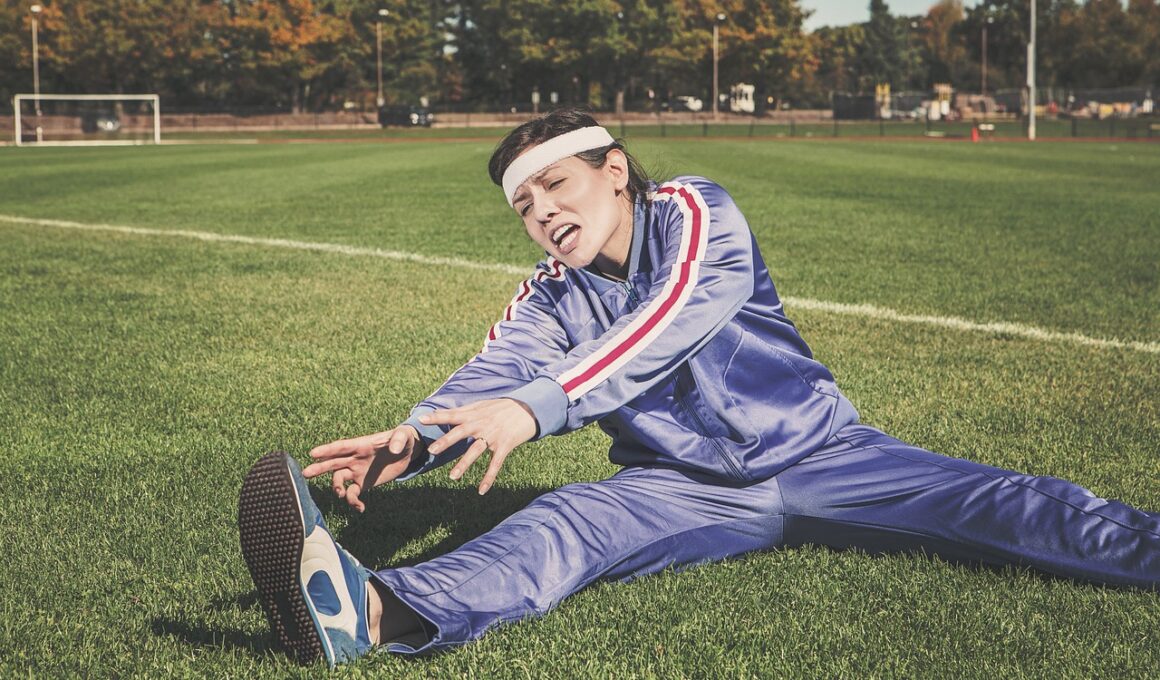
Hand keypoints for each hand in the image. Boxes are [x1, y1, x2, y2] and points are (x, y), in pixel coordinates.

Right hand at [302, 426, 419, 511]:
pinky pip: (352, 493)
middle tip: (305, 473)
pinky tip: (360, 508)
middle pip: (333, 463)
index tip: (313, 453)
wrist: (407, 452)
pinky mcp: (363, 483)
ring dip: (337, 487)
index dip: (327, 450)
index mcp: (361, 445)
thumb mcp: (403, 436)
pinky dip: (353, 501)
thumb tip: (394, 449)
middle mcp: (354, 458)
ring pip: (339, 479)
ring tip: (342, 494)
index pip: (341, 447)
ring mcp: (357, 471)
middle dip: (319, 468)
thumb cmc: (403, 439)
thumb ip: (398, 440)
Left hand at [420, 398, 537, 494]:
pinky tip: (481, 491)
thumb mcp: (482, 406)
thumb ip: (464, 411)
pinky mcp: (505, 446)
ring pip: (475, 451)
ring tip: (452, 477)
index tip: (421, 419)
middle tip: (432, 451)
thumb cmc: (502, 408)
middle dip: (446, 442)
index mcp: (474, 414)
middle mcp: (482, 424)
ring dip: (464, 464)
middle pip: (461, 433)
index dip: (437, 417)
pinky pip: (495, 464)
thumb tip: (443, 413)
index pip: (452, 414)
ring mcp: (493, 436)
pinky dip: (488, 478)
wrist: (528, 410)